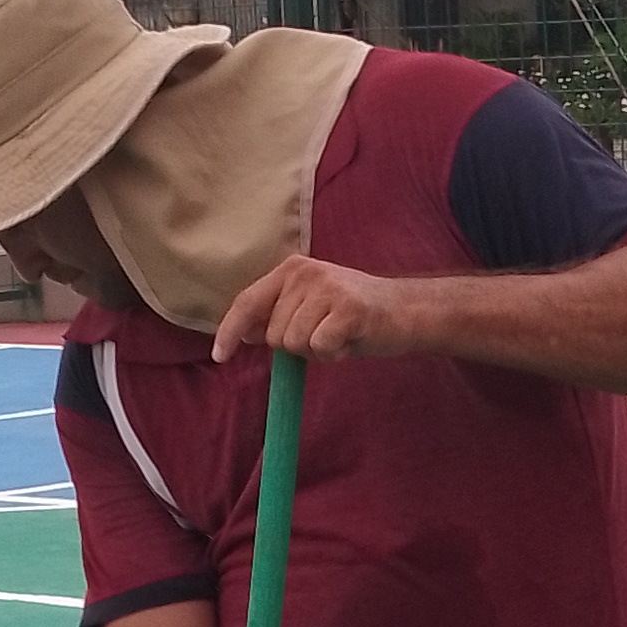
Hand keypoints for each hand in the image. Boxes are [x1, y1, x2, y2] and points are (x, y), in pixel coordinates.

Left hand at [213, 253, 420, 364]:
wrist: (407, 311)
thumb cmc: (354, 314)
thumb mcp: (310, 308)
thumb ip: (277, 316)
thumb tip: (243, 332)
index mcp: (291, 269)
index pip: (247, 302)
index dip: (229, 331)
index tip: (219, 356)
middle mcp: (305, 273)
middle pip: (272, 334)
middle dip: (296, 346)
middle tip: (326, 333)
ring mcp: (327, 289)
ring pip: (294, 344)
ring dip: (317, 351)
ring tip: (339, 336)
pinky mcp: (347, 310)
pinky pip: (320, 348)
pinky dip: (334, 354)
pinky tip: (350, 341)